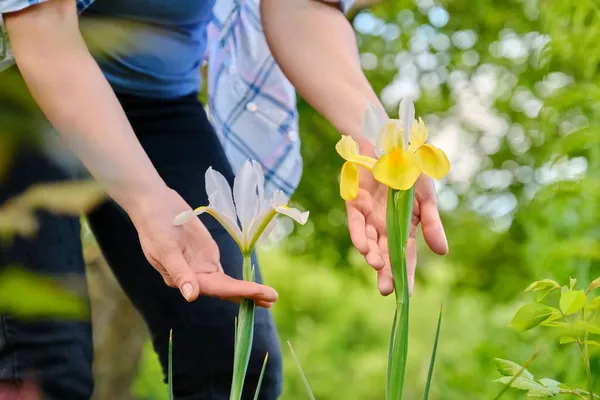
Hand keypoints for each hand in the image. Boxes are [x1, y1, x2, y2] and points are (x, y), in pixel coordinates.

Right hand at [127, 188, 277, 306]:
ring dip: (248, 292)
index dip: (237, 291)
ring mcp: (201, 268)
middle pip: (225, 290)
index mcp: (182, 279)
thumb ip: (179, 272)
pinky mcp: (207, 256)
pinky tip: (255, 289)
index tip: (256, 292)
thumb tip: (191, 296)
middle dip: (249, 295)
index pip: (215, 288)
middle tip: (273, 298)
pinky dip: (240, 281)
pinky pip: (225, 274)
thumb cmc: (155, 226)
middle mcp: (194, 278)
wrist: (155, 205)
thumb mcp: (165, 248)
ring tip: (270, 298)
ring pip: (227, 285)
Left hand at [346, 173, 447, 295]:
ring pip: (369, 243)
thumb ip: (431, 224)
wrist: (391, 145)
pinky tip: (365, 248)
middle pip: (385, 255)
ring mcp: (369, 217)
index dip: (406, 275)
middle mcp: (385, 226)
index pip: (406, 256)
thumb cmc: (412, 172)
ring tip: (378, 266)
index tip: (407, 294)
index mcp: (405, 227)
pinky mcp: (354, 205)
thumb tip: (443, 252)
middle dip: (386, 273)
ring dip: (373, 255)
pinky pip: (356, 225)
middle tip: (387, 290)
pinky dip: (359, 236)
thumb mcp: (427, 198)